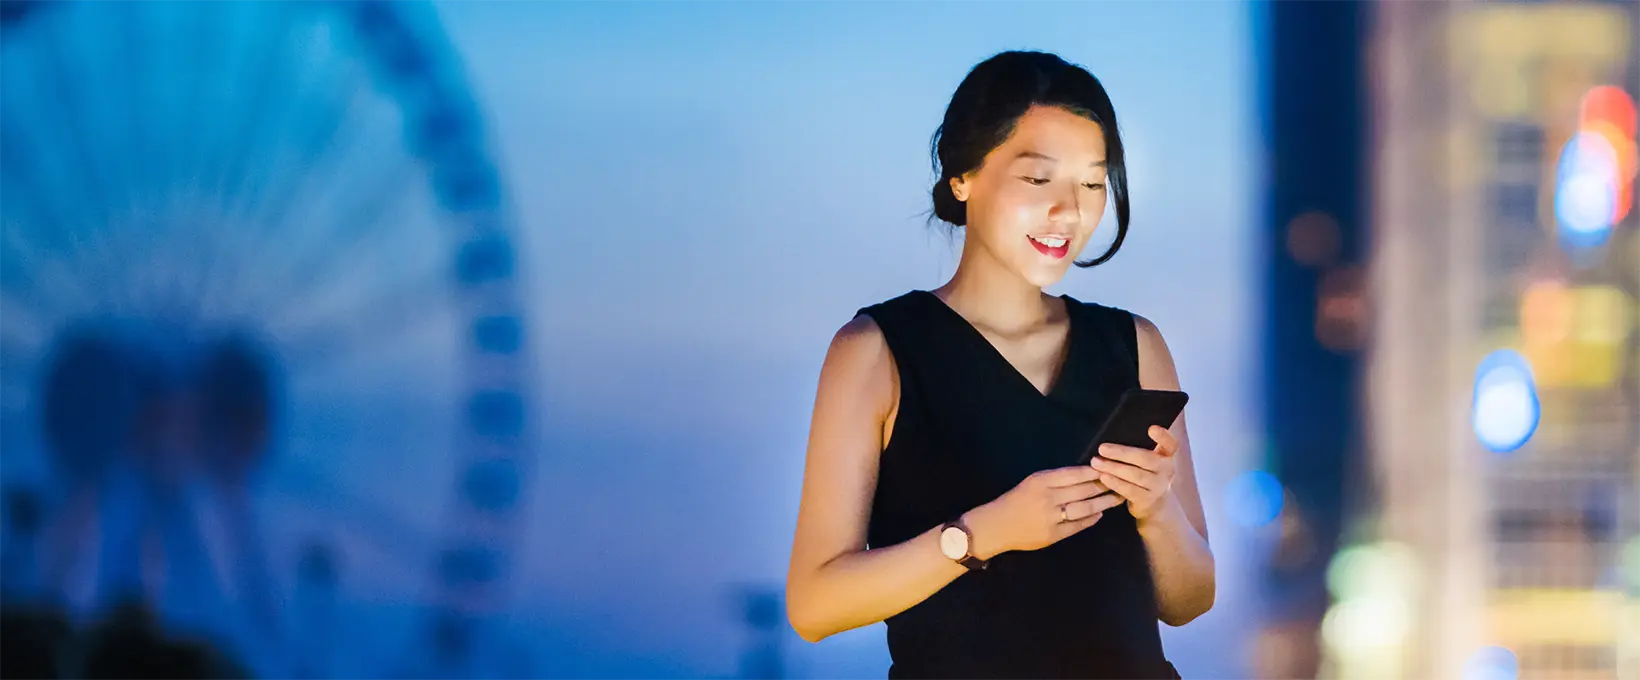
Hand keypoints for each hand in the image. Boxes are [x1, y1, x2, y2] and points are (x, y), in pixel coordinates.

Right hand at [965, 465, 1124, 555]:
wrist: (997, 525)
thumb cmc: (1015, 500)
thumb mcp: (1032, 482)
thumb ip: (1056, 479)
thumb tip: (1086, 474)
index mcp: (1042, 481)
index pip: (1075, 473)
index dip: (1095, 471)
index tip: (1111, 467)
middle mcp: (1048, 498)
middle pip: (1084, 490)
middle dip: (1105, 486)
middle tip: (1123, 482)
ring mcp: (1051, 518)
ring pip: (1085, 507)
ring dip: (1104, 503)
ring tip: (1117, 498)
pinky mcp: (1054, 534)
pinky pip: (1078, 525)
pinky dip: (1091, 519)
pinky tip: (1100, 514)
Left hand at [1089, 425, 1178, 520]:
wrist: (1155, 506)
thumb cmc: (1145, 475)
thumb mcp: (1148, 461)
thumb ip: (1138, 449)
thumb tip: (1110, 438)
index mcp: (1166, 456)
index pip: (1170, 444)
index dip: (1163, 436)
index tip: (1151, 428)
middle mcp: (1166, 470)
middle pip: (1145, 458)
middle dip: (1121, 453)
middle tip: (1102, 448)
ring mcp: (1158, 486)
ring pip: (1136, 474)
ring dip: (1114, 468)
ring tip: (1096, 462)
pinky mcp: (1147, 500)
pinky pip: (1130, 490)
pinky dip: (1115, 483)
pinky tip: (1103, 477)